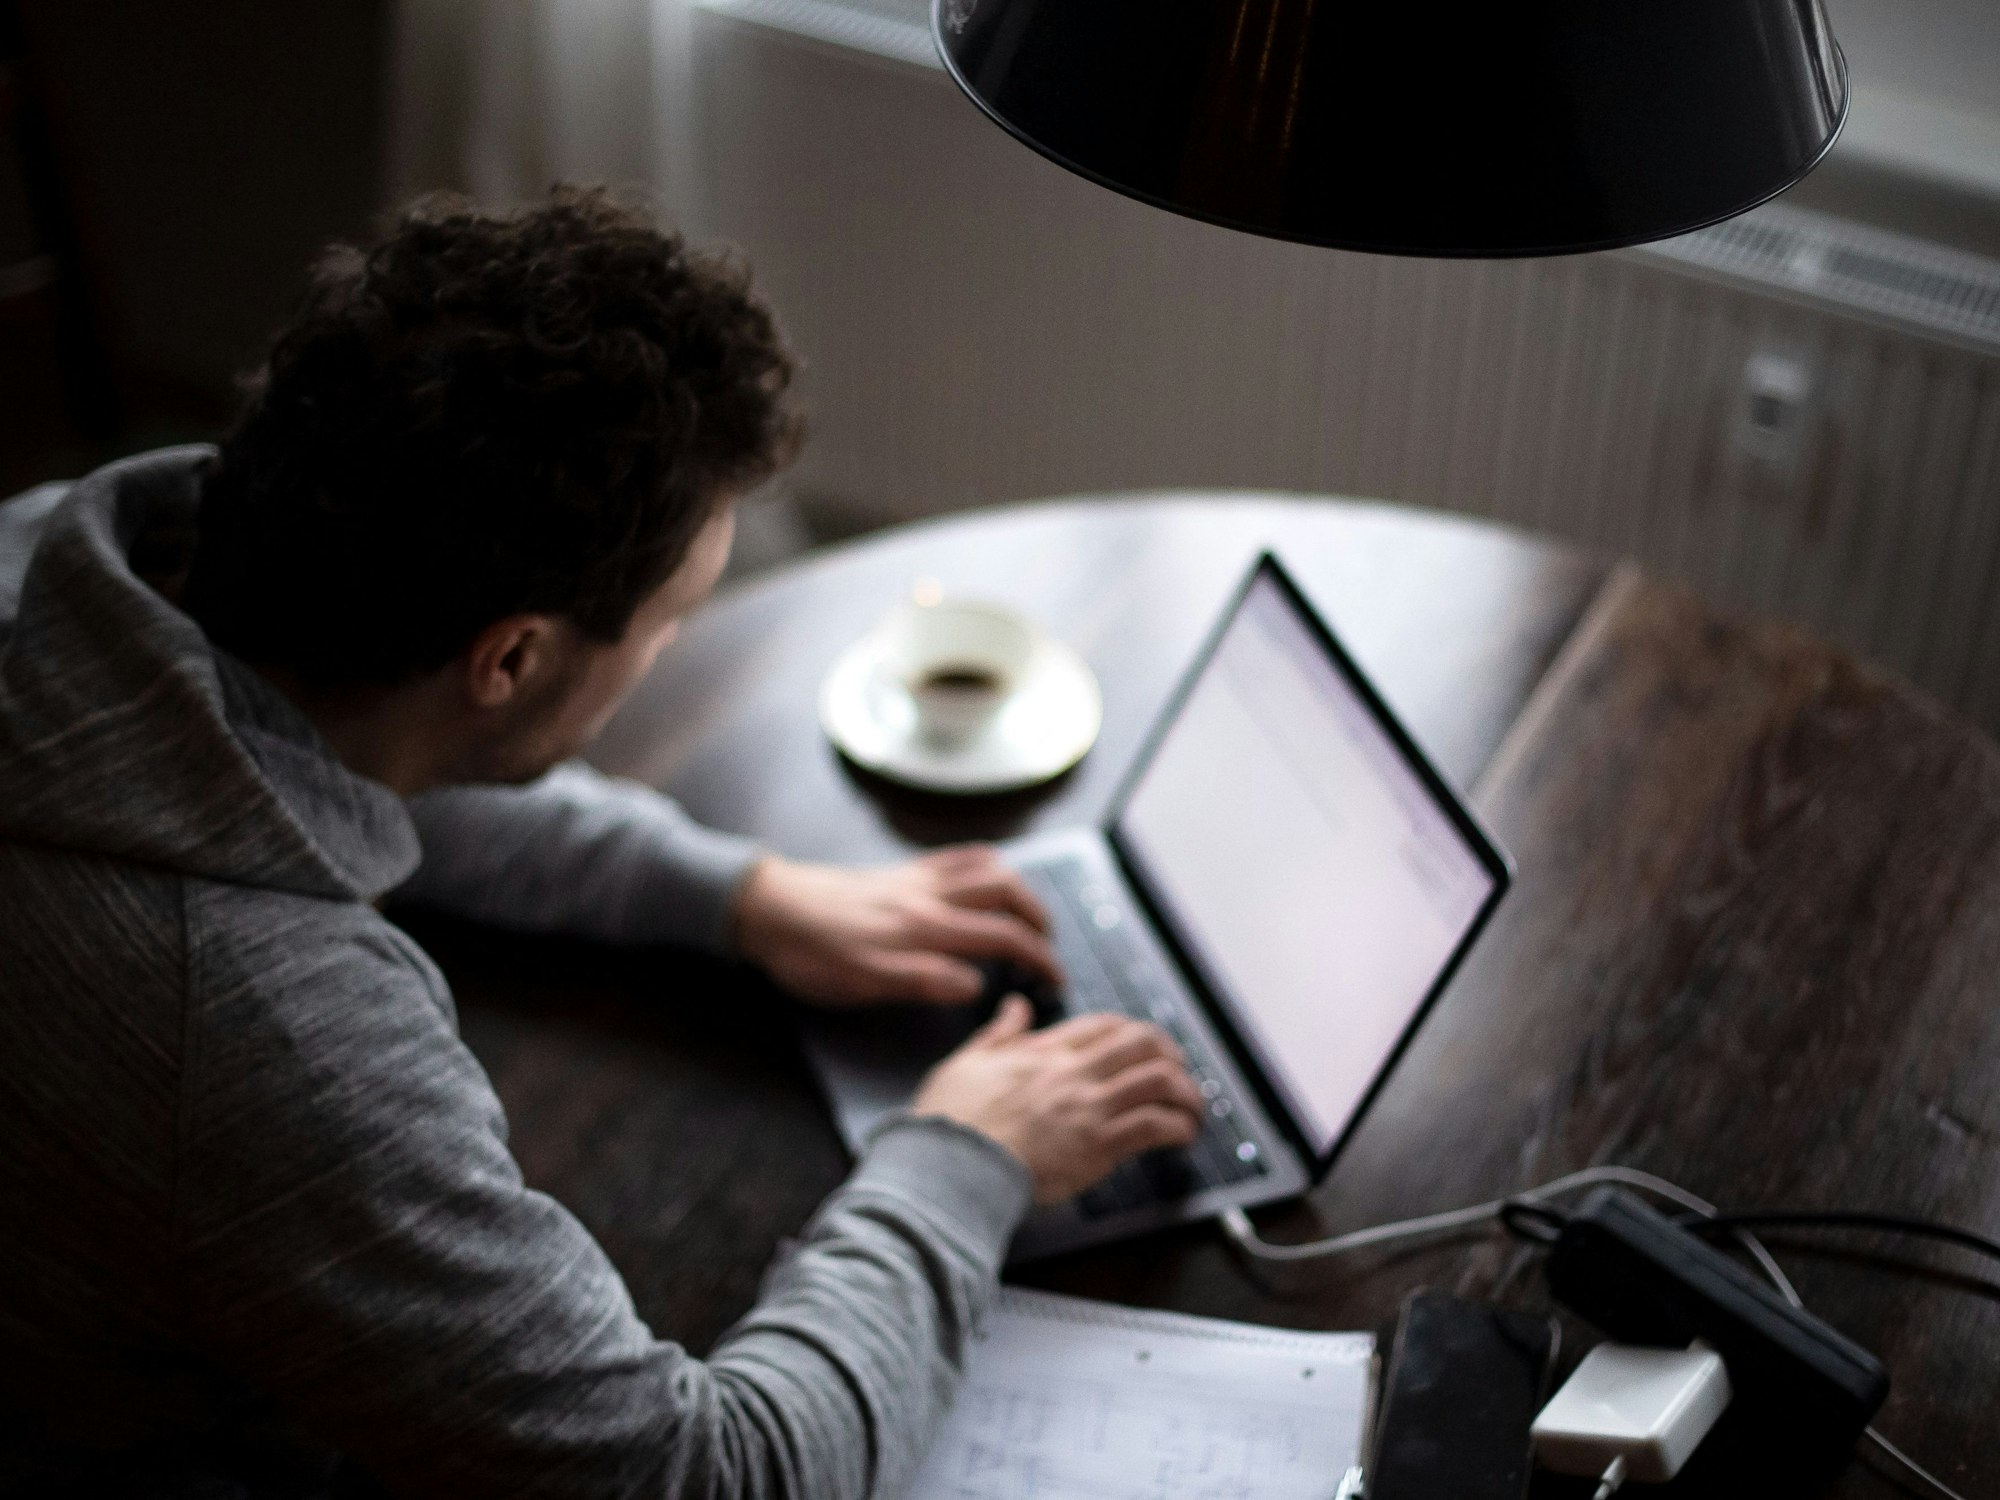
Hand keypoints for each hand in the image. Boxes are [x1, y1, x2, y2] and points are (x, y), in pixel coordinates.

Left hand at [731, 846, 1059, 1006]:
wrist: (768, 907)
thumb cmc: (810, 954)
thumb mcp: (861, 982)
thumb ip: (922, 980)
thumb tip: (977, 986)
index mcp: (924, 929)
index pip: (1001, 937)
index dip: (1038, 958)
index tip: (1056, 981)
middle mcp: (928, 896)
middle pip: (1005, 895)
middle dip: (1039, 920)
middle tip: (1050, 949)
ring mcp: (916, 878)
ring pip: (987, 868)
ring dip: (1020, 890)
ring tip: (1030, 915)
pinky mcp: (901, 869)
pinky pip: (956, 855)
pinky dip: (987, 862)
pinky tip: (991, 874)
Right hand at [911, 998, 1205, 1202]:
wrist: (949, 1165)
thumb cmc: (951, 1121)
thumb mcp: (966, 1062)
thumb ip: (998, 1033)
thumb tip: (1014, 1007)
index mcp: (1044, 1052)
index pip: (1105, 1025)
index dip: (1133, 1032)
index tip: (1144, 1047)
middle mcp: (1073, 1072)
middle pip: (1144, 1042)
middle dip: (1171, 1055)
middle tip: (1178, 1074)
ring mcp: (1088, 1107)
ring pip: (1158, 1080)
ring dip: (1186, 1093)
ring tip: (1192, 1110)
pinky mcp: (1097, 1145)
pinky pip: (1153, 1125)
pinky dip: (1177, 1127)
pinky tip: (1182, 1136)